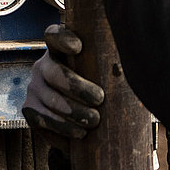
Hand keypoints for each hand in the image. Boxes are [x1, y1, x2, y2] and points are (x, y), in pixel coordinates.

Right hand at [22, 24, 104, 139]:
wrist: (80, 118)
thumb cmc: (99, 88)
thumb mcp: (102, 73)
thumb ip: (113, 65)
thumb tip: (139, 67)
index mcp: (59, 50)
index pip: (54, 36)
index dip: (63, 39)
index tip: (79, 47)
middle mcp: (42, 65)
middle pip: (54, 72)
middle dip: (77, 87)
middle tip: (100, 99)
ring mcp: (34, 88)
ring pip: (50, 99)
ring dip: (73, 112)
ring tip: (94, 121)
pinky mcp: (30, 110)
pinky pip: (43, 119)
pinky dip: (63, 128)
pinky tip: (80, 133)